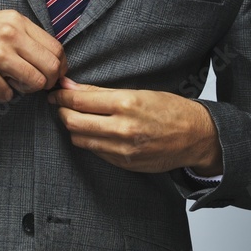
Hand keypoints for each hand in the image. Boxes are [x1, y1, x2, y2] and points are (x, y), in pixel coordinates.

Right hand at [0, 10, 66, 101]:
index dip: (58, 66)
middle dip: (47, 82)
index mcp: (15, 20)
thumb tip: (55, 62)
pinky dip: (0, 94)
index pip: (56, 47)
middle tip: (34, 85)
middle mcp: (9, 34)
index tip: (51, 75)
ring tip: (9, 83)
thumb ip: (24, 38)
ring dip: (24, 89)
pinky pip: (8, 94)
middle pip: (51, 67)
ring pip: (35, 83)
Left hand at [48, 77, 222, 174]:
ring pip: (80, 140)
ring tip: (76, 117)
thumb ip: (100, 92)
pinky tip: (94, 131)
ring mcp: (123, 149)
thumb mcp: (137, 92)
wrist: (195, 137)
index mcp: (126, 104)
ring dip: (73, 128)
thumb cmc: (169, 109)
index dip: (61, 96)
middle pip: (73, 122)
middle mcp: (122, 128)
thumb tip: (70, 86)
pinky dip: (89, 140)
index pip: (79, 100)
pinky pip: (95, 151)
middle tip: (60, 104)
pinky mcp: (124, 163)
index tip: (55, 92)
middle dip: (62, 112)